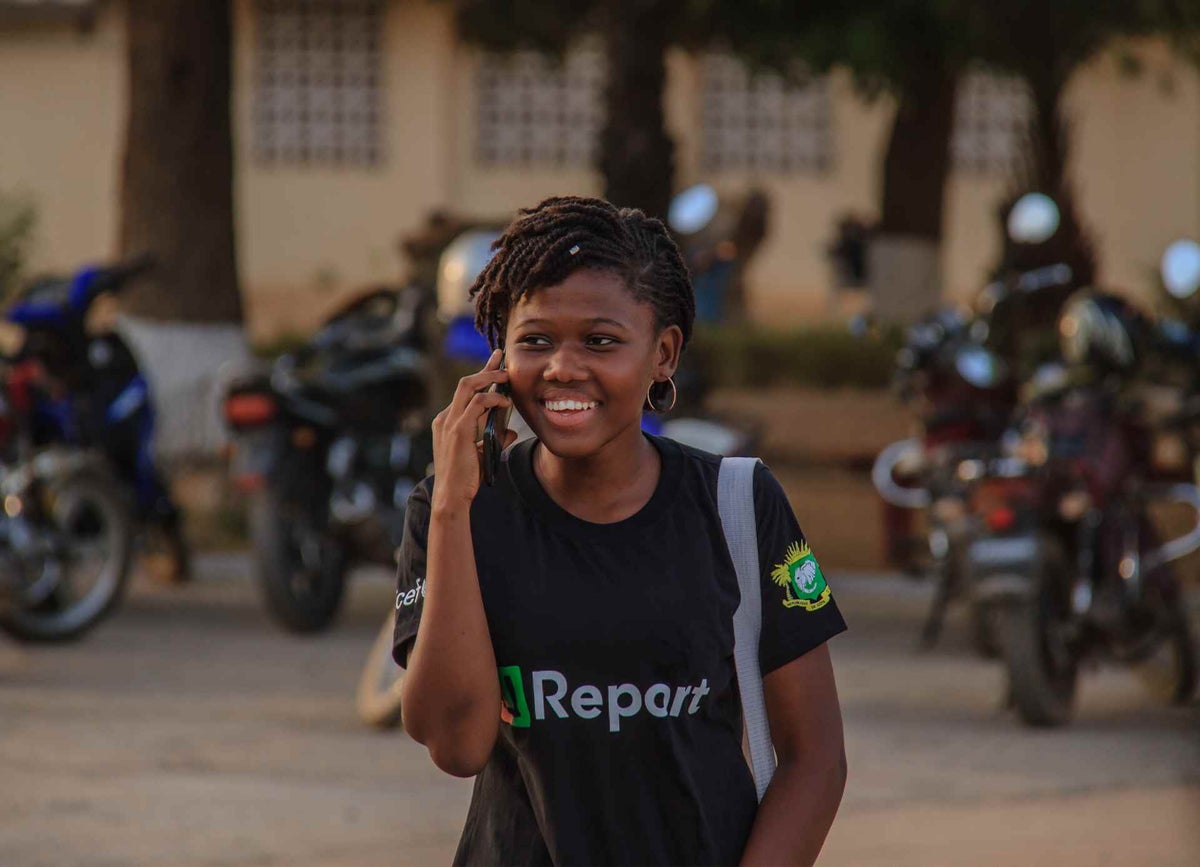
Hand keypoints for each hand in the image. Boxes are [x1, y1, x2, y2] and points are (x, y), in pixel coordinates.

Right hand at [430, 349, 515, 510]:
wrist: (451, 496)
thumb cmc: (465, 478)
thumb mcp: (482, 454)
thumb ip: (494, 440)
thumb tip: (511, 431)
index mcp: (447, 422)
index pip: (465, 393)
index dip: (481, 377)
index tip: (495, 364)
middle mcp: (445, 418)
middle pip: (465, 383)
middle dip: (485, 367)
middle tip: (502, 358)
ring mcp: (449, 423)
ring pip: (468, 386)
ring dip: (489, 377)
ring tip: (507, 376)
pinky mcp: (458, 431)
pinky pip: (476, 404)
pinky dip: (492, 399)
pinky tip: (505, 401)